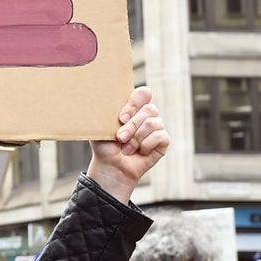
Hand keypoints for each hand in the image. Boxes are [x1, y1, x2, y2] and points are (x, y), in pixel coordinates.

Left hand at [86, 86, 169, 203]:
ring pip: (153, 123)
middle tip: (119, 138)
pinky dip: (145, 145)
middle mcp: (146, 116)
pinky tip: (139, 152)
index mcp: (133, 108)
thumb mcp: (100, 126)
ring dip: (136, 138)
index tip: (121, 117)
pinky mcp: (163, 141)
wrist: (110, 166)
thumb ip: (104, 111)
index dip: (135, 102)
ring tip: (126, 148)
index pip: (143, 93)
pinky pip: (160, 136)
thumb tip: (97, 94)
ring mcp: (156, 128)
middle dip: (132, 125)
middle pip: (150, 109)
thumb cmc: (104, 146)